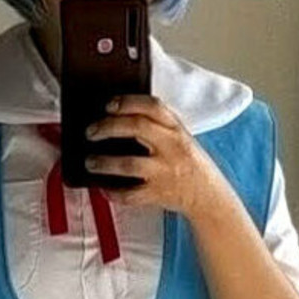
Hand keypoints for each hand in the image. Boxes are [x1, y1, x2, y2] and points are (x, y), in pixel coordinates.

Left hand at [83, 93, 225, 217]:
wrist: (208, 196)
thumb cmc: (188, 164)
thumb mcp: (180, 138)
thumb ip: (157, 127)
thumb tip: (118, 118)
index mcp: (176, 130)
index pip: (152, 106)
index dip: (128, 102)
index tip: (109, 104)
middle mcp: (172, 148)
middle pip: (137, 127)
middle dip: (108, 127)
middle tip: (91, 132)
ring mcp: (164, 172)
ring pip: (129, 163)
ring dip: (104, 162)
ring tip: (90, 162)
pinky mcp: (158, 194)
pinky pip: (130, 194)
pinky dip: (113, 193)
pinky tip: (104, 188)